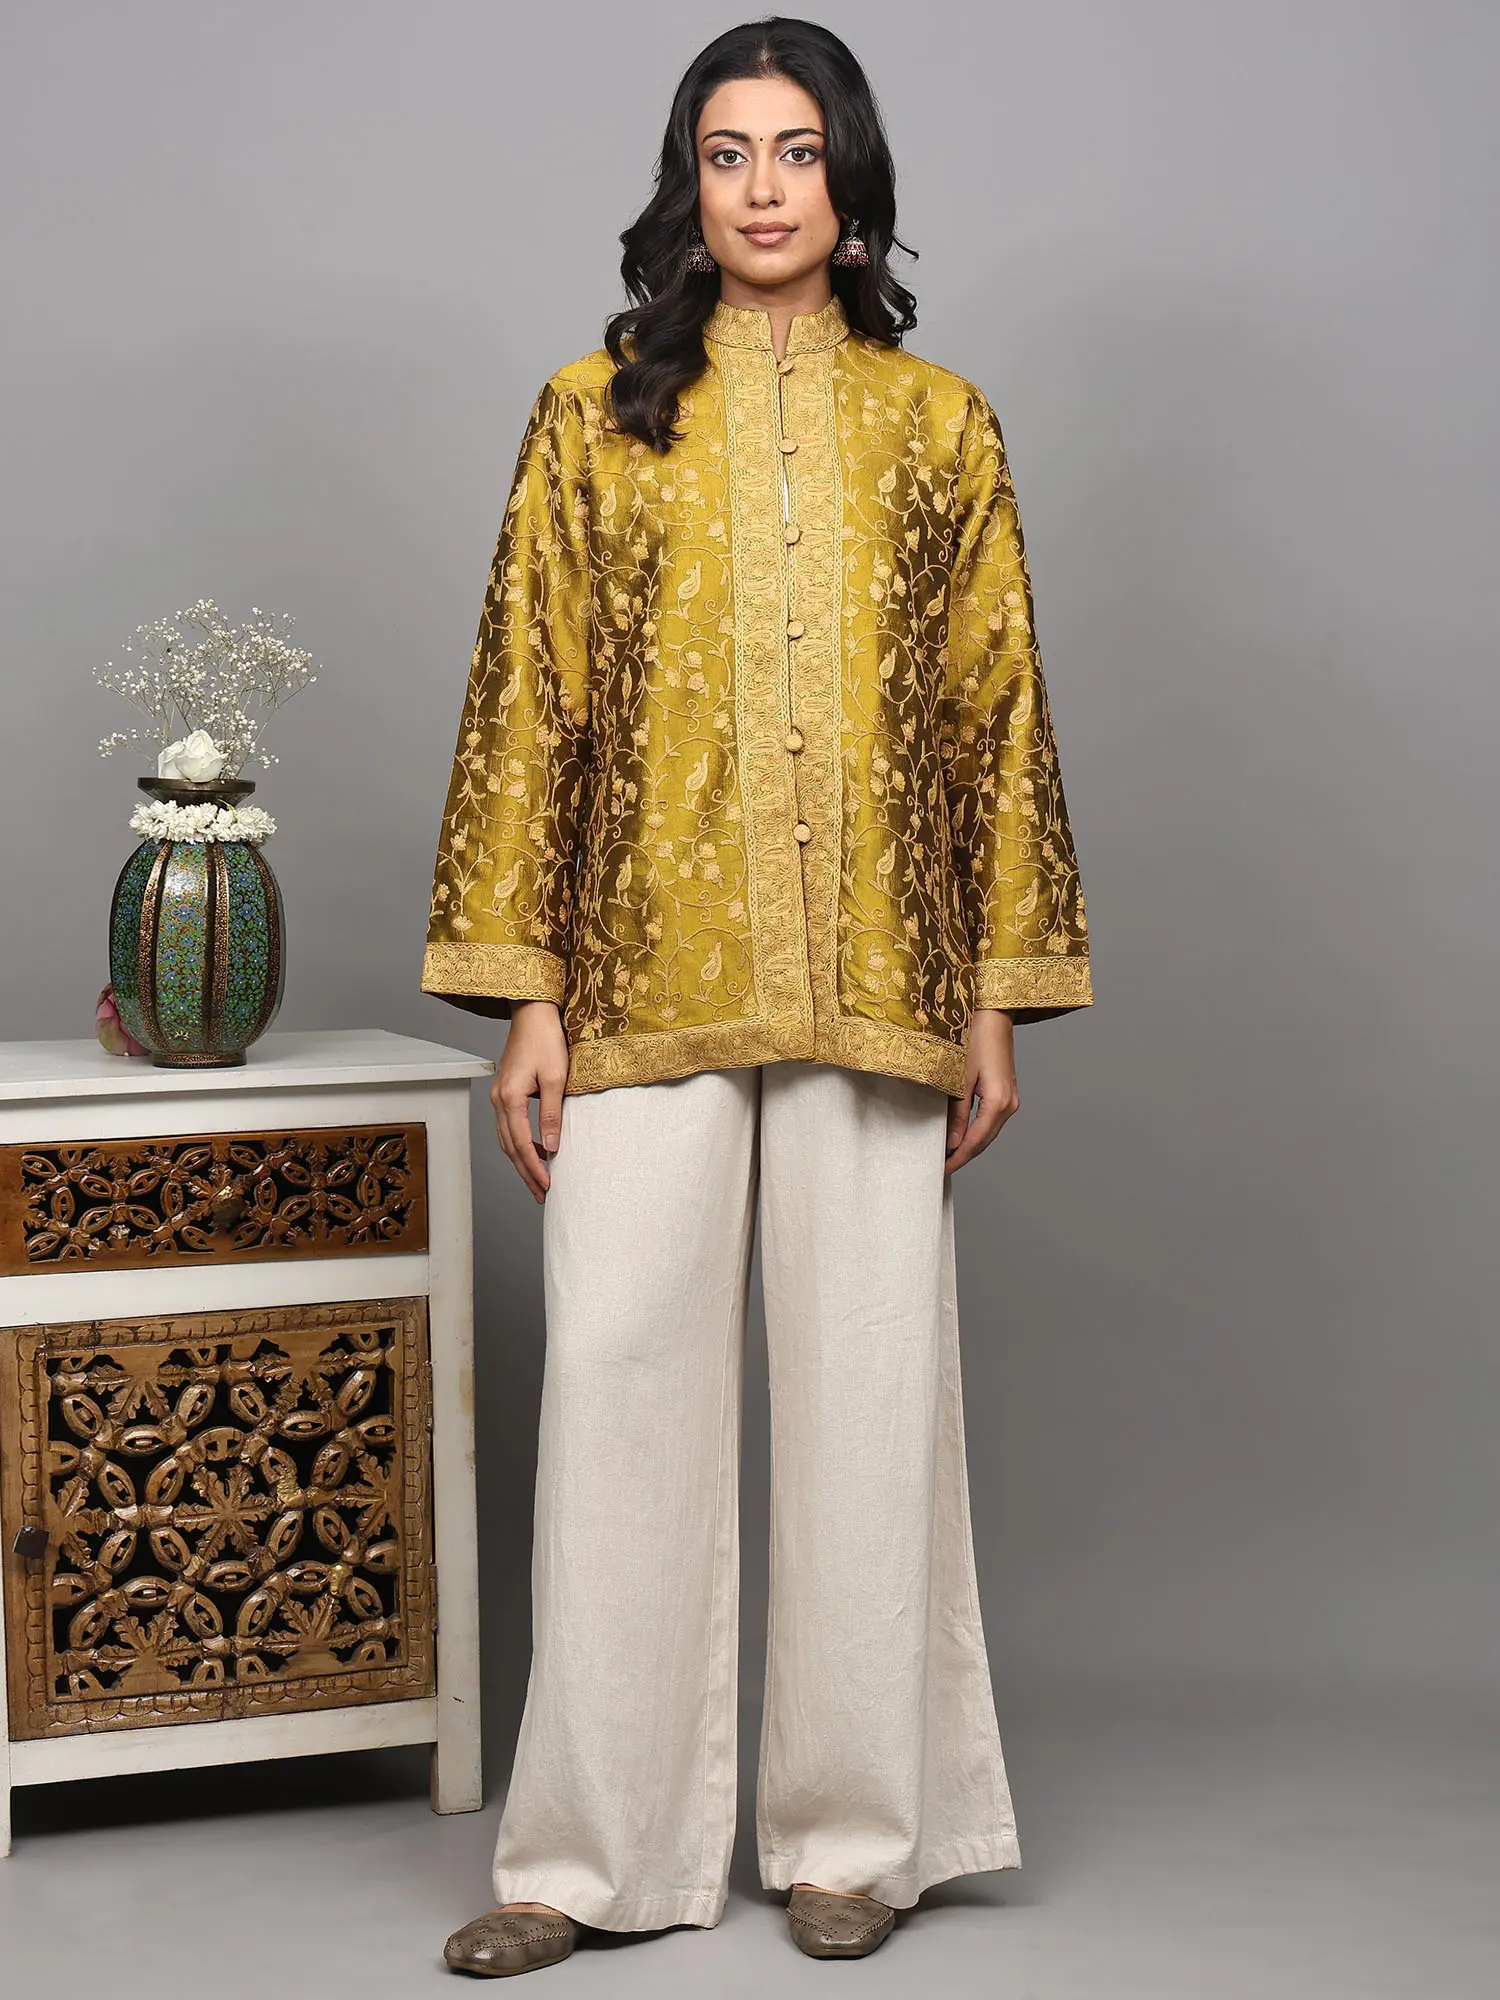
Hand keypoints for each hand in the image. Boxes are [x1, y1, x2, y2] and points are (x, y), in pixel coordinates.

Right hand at [491, 999, 568, 1201]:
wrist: (533, 1013)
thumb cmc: (546, 1039)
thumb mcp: (556, 1077)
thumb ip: (551, 1113)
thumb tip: (551, 1146)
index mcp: (510, 1098)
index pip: (521, 1144)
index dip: (534, 1168)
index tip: (548, 1186)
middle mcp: (499, 1100)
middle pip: (509, 1147)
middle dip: (526, 1173)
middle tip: (541, 1195)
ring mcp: (499, 1096)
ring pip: (506, 1140)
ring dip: (522, 1161)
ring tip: (538, 1181)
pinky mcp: (504, 1092)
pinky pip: (509, 1127)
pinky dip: (520, 1144)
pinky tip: (537, 1151)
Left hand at [945, 1008, 1018, 1172]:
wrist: (992, 1013)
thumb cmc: (974, 1038)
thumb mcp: (959, 1078)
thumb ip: (957, 1113)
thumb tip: (952, 1143)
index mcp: (998, 1102)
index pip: (975, 1142)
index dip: (957, 1159)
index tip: (940, 1171)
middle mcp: (1009, 1104)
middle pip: (984, 1141)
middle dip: (963, 1157)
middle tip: (940, 1168)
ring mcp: (1010, 1099)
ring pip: (988, 1133)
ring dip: (969, 1146)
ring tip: (947, 1156)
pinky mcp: (1006, 1092)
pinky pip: (990, 1121)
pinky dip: (975, 1132)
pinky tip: (961, 1136)